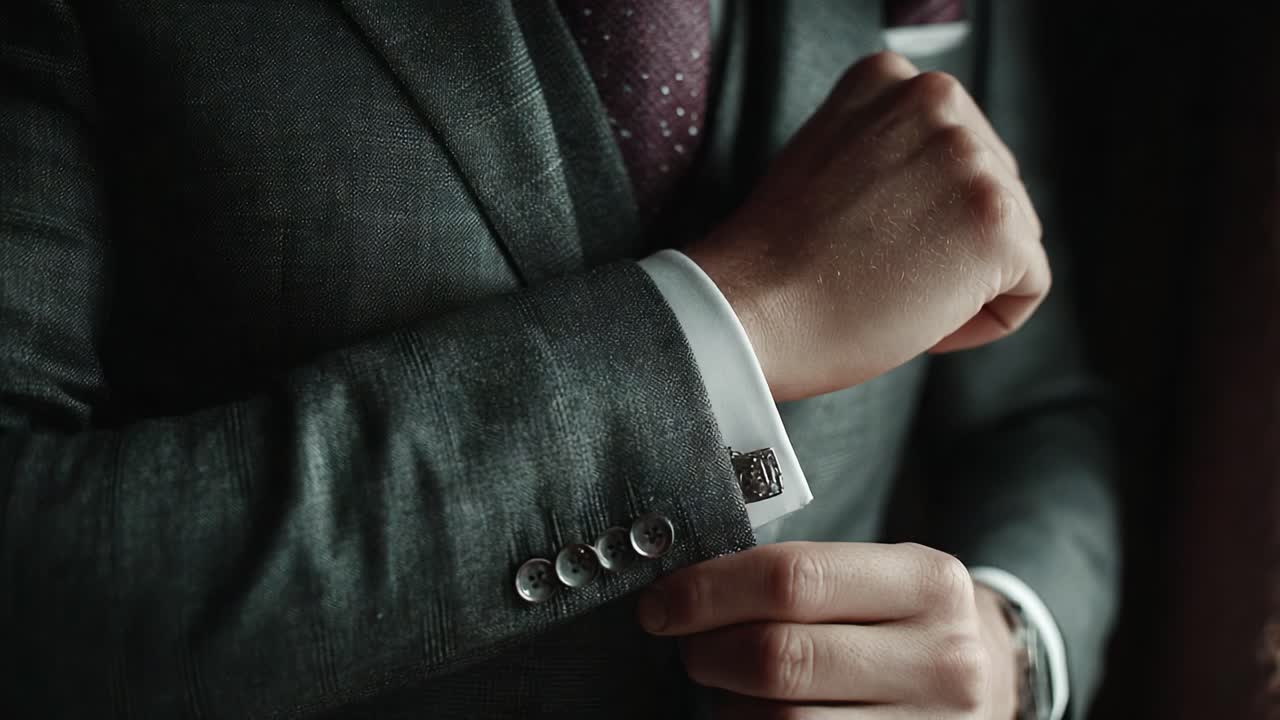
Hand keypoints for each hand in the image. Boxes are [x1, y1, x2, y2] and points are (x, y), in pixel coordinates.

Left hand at [637, 542, 1018, 718]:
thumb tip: (683, 592)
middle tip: (686, 648)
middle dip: (707, 652)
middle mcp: (940, 659)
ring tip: (726, 688)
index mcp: (926, 583)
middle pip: (780, 659)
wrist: (989, 680)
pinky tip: (750, 716)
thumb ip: (797, 576)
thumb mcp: (878, 576)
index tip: (661, 604)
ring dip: (728, 706)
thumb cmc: (903, 619)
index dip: (708, 592)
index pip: (792, 579)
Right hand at [685, 52, 1047, 401]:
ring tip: (889, 290)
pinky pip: (1027, 288)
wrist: (750, 309)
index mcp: (890, 78)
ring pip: (1014, 239)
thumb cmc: (777, 260)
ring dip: (963, 283)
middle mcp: (937, 100)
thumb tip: (945, 191)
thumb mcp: (831, 160)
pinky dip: (983, 322)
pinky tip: (918, 319)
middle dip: (949, 245)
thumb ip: (891, 151)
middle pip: (994, 189)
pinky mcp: (997, 222)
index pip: (956, 152)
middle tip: (875, 272)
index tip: (864, 239)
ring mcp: (971, 158)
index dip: (919, 214)